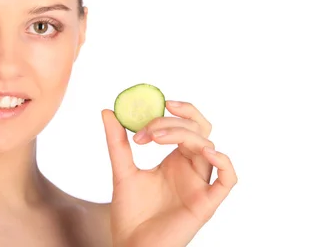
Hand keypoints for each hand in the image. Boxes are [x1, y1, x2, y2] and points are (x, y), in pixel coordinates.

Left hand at [101, 101, 236, 246]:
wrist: (130, 244)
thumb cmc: (130, 212)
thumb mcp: (121, 170)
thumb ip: (117, 142)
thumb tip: (108, 111)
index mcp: (175, 159)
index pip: (189, 125)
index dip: (179, 110)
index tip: (160, 103)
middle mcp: (191, 169)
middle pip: (199, 131)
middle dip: (173, 122)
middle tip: (148, 128)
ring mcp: (200, 185)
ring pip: (207, 147)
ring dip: (182, 135)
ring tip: (152, 138)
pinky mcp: (206, 203)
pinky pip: (228, 180)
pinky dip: (224, 163)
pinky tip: (207, 152)